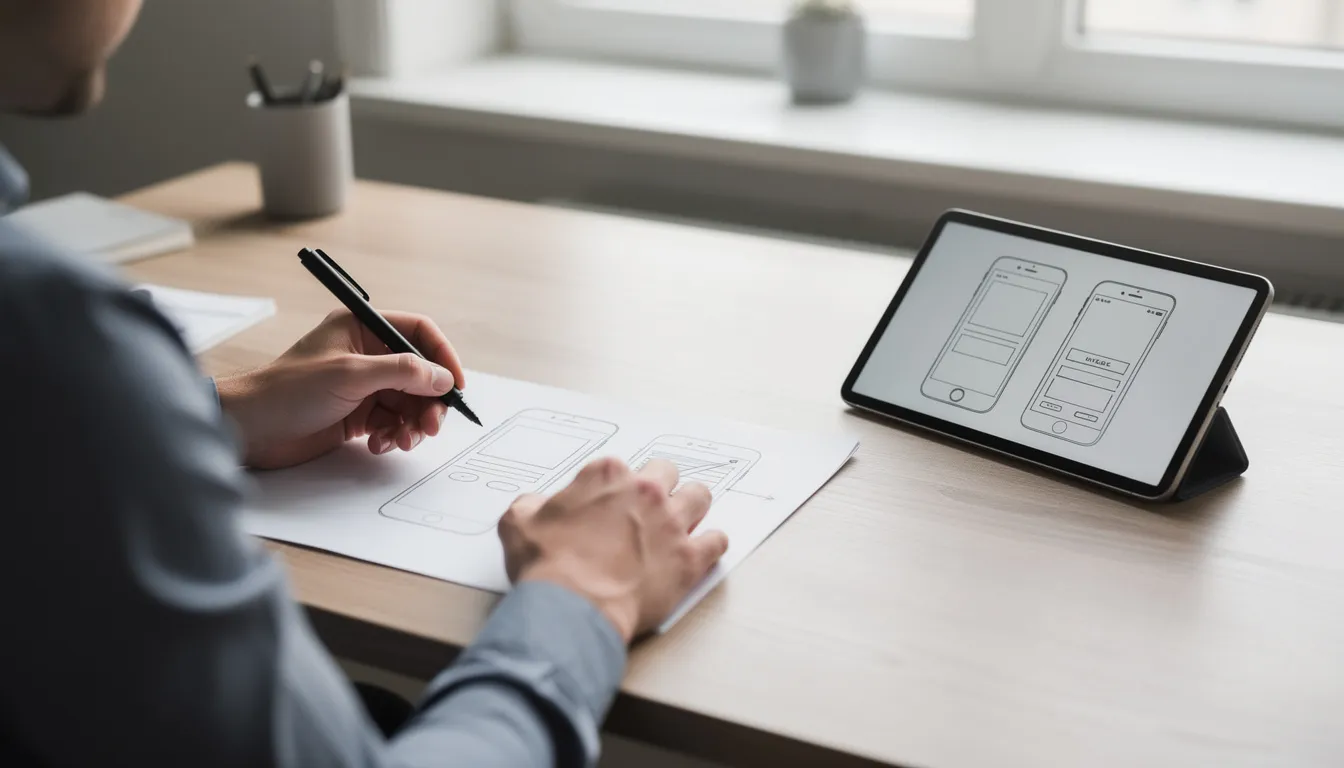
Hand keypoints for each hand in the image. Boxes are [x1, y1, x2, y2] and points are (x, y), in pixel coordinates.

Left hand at [217, 309, 465, 469]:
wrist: (249, 428)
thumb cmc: (287, 390)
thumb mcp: (350, 375)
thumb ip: (402, 373)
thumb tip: (442, 378)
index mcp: (362, 329)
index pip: (418, 333)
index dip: (442, 356)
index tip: (455, 384)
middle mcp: (366, 355)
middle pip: (419, 374)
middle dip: (429, 401)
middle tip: (432, 426)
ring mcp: (362, 386)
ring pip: (409, 402)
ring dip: (413, 424)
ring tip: (403, 441)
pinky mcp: (357, 415)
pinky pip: (392, 422)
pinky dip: (394, 435)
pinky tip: (380, 445)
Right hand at [499, 457, 729, 641]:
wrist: (571, 608)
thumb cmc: (547, 566)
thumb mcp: (518, 523)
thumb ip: (531, 505)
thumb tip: (535, 506)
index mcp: (607, 476)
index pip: (621, 467)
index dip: (615, 488)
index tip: (611, 504)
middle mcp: (645, 492)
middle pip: (667, 473)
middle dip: (659, 487)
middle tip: (648, 509)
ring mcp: (671, 523)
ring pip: (700, 497)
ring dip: (692, 507)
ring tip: (680, 523)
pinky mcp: (689, 558)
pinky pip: (717, 541)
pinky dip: (710, 545)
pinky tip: (700, 552)